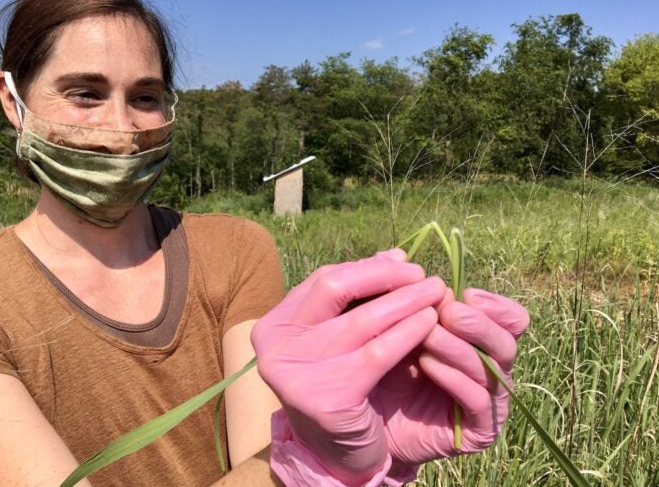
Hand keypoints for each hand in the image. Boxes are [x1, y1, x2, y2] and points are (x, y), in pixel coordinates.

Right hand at [251, 250, 446, 485]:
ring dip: (405, 301)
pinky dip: (407, 333)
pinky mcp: (326, 401)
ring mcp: (296, 375)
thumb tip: (396, 256)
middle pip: (334, 289)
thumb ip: (359, 299)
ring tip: (436, 293)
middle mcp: (275, 347)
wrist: (337, 455)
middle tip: (424, 275)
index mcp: (274, 326)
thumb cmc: (340, 386)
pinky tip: (430, 323)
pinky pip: (377, 355)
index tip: (405, 263)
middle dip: (384, 277)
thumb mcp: (339, 338)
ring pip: (361, 320)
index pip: (323, 280)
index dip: (367, 268)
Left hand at [371, 287, 529, 465]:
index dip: (495, 304)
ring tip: (429, 334)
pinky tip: (428, 365)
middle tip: (449, 310)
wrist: (365, 418)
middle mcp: (491, 368)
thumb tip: (396, 253)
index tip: (466, 292)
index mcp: (480, 339)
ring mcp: (488, 402)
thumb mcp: (390, 323)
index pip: (511, 318)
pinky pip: (476, 402)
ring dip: (458, 347)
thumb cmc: (382, 365)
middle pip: (507, 341)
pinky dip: (453, 379)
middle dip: (478, 323)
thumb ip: (394, 289)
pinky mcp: (477, 431)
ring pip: (490, 370)